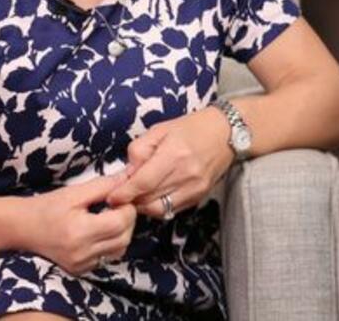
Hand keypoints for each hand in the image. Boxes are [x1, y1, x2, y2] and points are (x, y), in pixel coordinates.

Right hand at [26, 173, 136, 274]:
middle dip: (127, 220)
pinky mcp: (80, 270)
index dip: (127, 207)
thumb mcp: (74, 192)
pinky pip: (107, 257)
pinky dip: (111, 244)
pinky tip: (99, 232)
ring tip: (109, 219)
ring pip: (120, 249)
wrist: (21, 228)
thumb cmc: (47, 206)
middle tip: (117, 207)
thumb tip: (128, 178)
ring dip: (122, 233)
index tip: (119, 198)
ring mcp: (81, 264)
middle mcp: (81, 252)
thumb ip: (103, 186)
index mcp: (79, 231)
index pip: (121, 222)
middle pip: (124, 237)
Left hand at [106, 106, 232, 218]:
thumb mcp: (160, 130)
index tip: (112, 197)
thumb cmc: (192, 127)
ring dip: (144, 205)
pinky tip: (155, 195)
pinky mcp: (200, 196)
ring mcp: (194, 188)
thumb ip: (139, 150)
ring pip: (159, 209)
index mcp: (173, 155)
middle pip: (148, 199)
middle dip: (131, 199)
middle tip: (122, 193)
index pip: (142, 183)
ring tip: (139, 194)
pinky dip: (159, 206)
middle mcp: (185, 175)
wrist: (227, 132)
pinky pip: (172, 210)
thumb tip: (127, 173)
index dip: (123, 193)